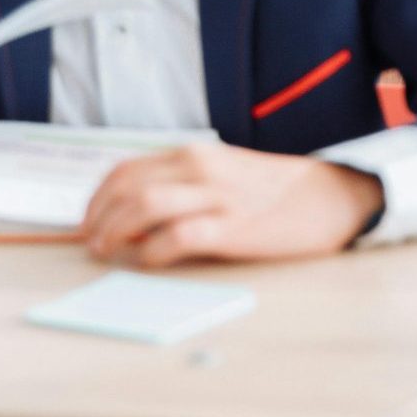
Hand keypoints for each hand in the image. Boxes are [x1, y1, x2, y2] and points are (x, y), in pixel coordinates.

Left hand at [80, 141, 384, 269]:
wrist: (329, 198)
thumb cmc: (274, 191)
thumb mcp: (223, 172)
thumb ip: (183, 184)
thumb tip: (132, 213)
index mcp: (194, 154)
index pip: (125, 170)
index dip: (96, 199)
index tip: (87, 222)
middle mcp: (200, 168)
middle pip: (126, 187)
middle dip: (97, 218)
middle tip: (91, 243)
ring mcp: (216, 197)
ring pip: (143, 206)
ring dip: (115, 232)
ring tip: (108, 252)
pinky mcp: (233, 228)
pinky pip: (177, 238)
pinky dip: (152, 252)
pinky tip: (148, 261)